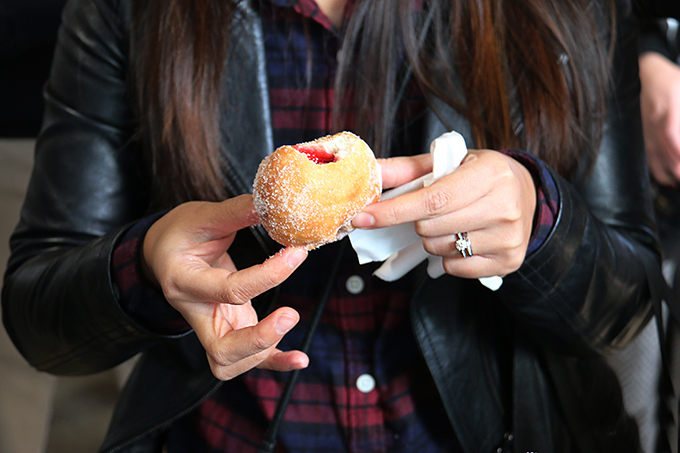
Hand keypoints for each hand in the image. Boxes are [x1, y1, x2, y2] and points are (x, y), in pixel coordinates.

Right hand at [142, 195, 308, 379]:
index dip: (267, 275)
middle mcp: (195, 312)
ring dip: (264, 352)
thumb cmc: (180, 234)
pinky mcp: (228, 329)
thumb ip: (236, 211)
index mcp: (184, 281)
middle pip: (221, 350)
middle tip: (290, 314)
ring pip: (230, 363)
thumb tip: (272, 203)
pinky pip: (248, 359)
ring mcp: (211, 326)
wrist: (162, 253)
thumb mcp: (202, 216)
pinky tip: (299, 358)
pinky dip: (274, 362)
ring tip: (290, 319)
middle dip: (259, 338)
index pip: (228, 290)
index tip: (296, 253)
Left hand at [352, 150, 536, 277]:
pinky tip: (463, 237)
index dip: (393, 211)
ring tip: (451, 221)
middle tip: (431, 210)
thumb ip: (406, 169)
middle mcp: (504, 206)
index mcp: (489, 173)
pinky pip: (454, 268)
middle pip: (431, 227)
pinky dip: (448, 257)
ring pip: (439, 249)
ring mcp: (509, 237)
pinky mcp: (508, 261)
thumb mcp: (448, 162)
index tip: (363, 218)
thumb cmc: (479, 175)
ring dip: (432, 238)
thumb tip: (371, 172)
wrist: (525, 193)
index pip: (432, 199)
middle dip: (417, 221)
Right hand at [639, 52, 679, 186]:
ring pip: (656, 154)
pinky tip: (666, 180)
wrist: (647, 72)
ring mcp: (648, 127)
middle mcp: (655, 119)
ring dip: (668, 171)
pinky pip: (650, 153)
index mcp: (668, 106)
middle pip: (663, 148)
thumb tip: (678, 129)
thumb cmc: (671, 78)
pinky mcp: (645, 132)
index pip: (670, 133)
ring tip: (677, 182)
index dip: (677, 149)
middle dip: (675, 166)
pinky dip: (657, 169)